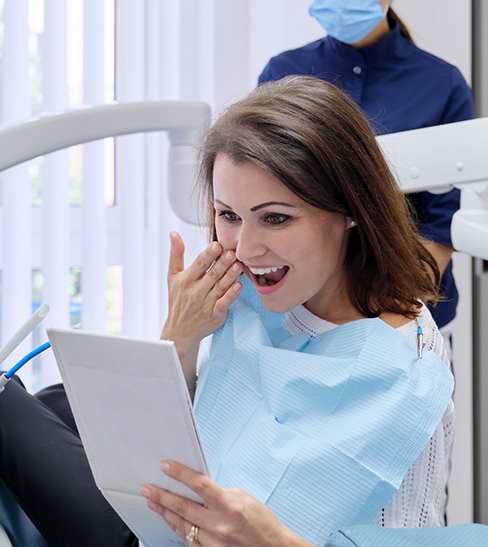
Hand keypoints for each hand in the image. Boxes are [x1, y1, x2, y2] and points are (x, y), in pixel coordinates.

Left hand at [140, 461, 306, 546]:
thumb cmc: (262, 524)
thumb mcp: (244, 498)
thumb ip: (221, 493)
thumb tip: (201, 489)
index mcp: (229, 506)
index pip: (200, 485)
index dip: (181, 474)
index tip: (167, 466)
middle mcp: (219, 525)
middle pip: (183, 506)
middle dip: (162, 496)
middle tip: (148, 488)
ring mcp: (213, 542)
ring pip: (181, 524)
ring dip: (164, 512)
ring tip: (152, 503)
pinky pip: (187, 540)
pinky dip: (177, 529)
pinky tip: (170, 521)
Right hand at [161, 232, 242, 381]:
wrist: (180, 331)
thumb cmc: (178, 300)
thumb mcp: (173, 277)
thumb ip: (176, 254)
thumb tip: (174, 233)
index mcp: (186, 280)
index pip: (199, 264)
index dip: (208, 254)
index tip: (217, 244)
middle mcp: (195, 292)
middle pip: (211, 274)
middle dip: (222, 263)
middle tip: (232, 252)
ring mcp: (205, 304)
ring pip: (220, 287)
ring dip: (230, 275)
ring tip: (239, 265)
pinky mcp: (215, 315)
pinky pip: (224, 303)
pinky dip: (231, 295)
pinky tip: (239, 285)